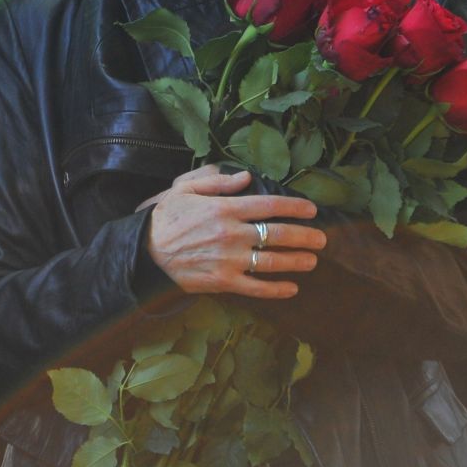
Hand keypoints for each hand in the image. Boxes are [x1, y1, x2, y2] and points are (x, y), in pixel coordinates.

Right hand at [145, 167, 323, 299]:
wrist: (144, 252)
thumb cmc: (164, 218)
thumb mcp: (184, 189)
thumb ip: (216, 181)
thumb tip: (246, 177)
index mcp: (224, 209)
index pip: (269, 205)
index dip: (294, 207)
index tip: (311, 210)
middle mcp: (232, 234)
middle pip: (278, 234)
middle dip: (305, 236)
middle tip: (321, 239)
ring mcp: (230, 260)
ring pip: (273, 261)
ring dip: (297, 261)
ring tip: (312, 261)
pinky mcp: (224, 281)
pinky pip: (256, 287)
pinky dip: (277, 289)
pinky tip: (292, 288)